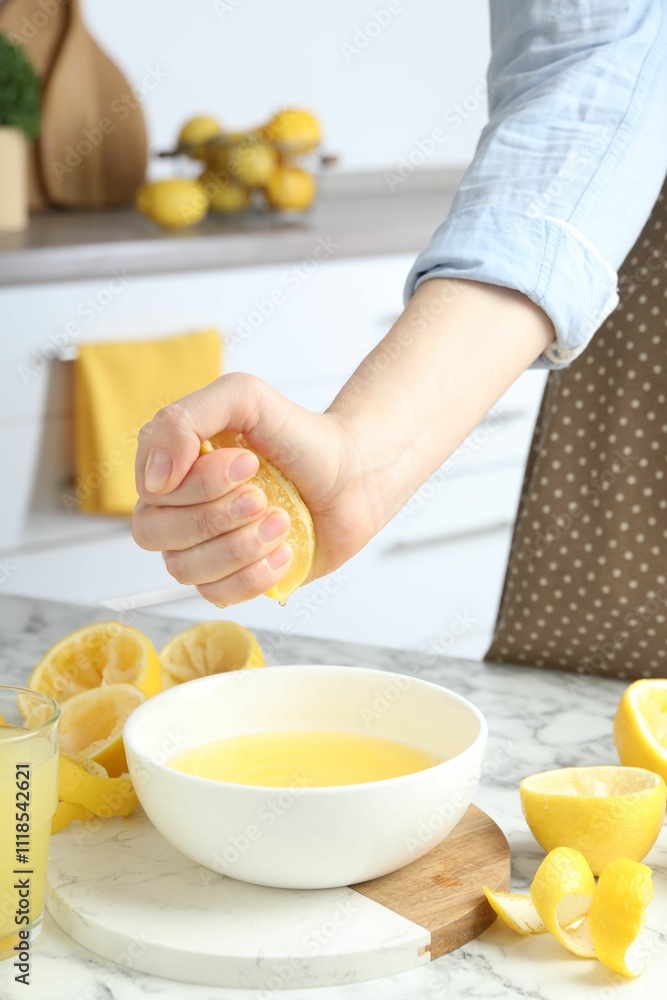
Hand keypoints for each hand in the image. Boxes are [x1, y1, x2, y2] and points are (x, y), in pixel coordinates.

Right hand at [132, 373, 375, 605]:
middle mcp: (175, 508)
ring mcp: (199, 546)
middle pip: (155, 532)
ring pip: (184, 569)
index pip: (149, 488)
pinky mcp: (229, 578)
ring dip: (240, 546)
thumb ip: (185, 418)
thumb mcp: (244, 397)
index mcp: (170, 464)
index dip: (198, 484)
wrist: (352, 475)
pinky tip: (283, 551)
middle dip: (219, 516)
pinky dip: (254, 575)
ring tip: (281, 520)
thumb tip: (154, 478)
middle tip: (264, 496)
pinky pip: (215, 595)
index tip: (248, 463)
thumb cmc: (297, 435)